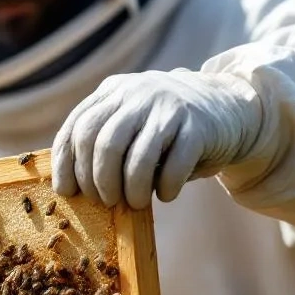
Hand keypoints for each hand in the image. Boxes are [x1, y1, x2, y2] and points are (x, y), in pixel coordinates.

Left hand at [51, 69, 262, 208]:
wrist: (227, 108)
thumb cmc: (166, 128)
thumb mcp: (130, 120)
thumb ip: (102, 139)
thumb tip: (72, 186)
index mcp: (114, 91)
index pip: (77, 126)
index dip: (67, 163)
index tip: (67, 192)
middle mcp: (138, 93)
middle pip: (102, 142)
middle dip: (98, 180)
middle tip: (106, 201)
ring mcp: (168, 107)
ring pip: (135, 156)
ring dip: (131, 189)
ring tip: (134, 203)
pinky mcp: (198, 126)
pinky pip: (174, 164)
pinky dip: (165, 187)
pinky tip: (165, 195)